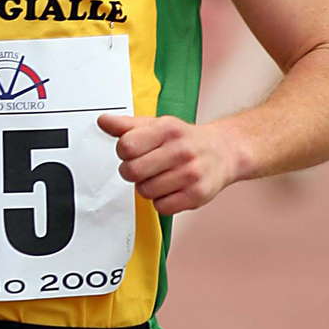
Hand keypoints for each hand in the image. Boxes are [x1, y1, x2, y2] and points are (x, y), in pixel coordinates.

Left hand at [97, 112, 241, 214]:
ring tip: (160, 177)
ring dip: (147, 187)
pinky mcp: (196, 195)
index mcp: (168, 129)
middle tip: (143, 168)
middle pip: (132, 171)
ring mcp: (191, 174)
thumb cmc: (185, 139)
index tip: (132, 152)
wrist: (225, 152)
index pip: (126, 146)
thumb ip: (128, 126)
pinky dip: (161, 201)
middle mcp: (181, 150)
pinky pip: (161, 207)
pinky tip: (171, 189)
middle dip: (132, 172)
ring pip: (145, 191)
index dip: (124, 152)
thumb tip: (103, 121)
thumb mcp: (158, 125)